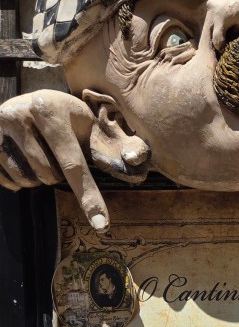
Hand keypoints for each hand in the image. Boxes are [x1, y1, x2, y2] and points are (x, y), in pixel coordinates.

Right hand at [0, 90, 150, 230]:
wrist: (27, 100)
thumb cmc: (67, 119)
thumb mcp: (88, 125)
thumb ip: (112, 144)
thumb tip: (138, 158)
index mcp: (50, 109)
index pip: (74, 165)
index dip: (89, 198)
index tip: (103, 226)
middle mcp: (20, 113)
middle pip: (49, 176)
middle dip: (57, 175)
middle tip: (55, 154)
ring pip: (27, 180)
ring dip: (38, 179)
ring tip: (38, 156)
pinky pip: (7, 180)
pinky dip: (18, 180)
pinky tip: (21, 159)